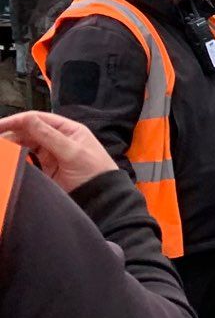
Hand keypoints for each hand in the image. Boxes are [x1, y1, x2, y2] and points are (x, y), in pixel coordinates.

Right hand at [0, 111, 120, 191]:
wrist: (102, 198)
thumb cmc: (96, 172)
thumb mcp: (73, 152)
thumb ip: (49, 136)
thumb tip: (27, 119)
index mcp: (68, 129)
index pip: (37, 119)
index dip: (17, 120)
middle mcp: (58, 139)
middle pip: (28, 131)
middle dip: (10, 134)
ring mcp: (51, 154)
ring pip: (25, 146)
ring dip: (11, 146)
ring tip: (1, 150)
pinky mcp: (45, 169)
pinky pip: (27, 161)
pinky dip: (16, 160)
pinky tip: (9, 160)